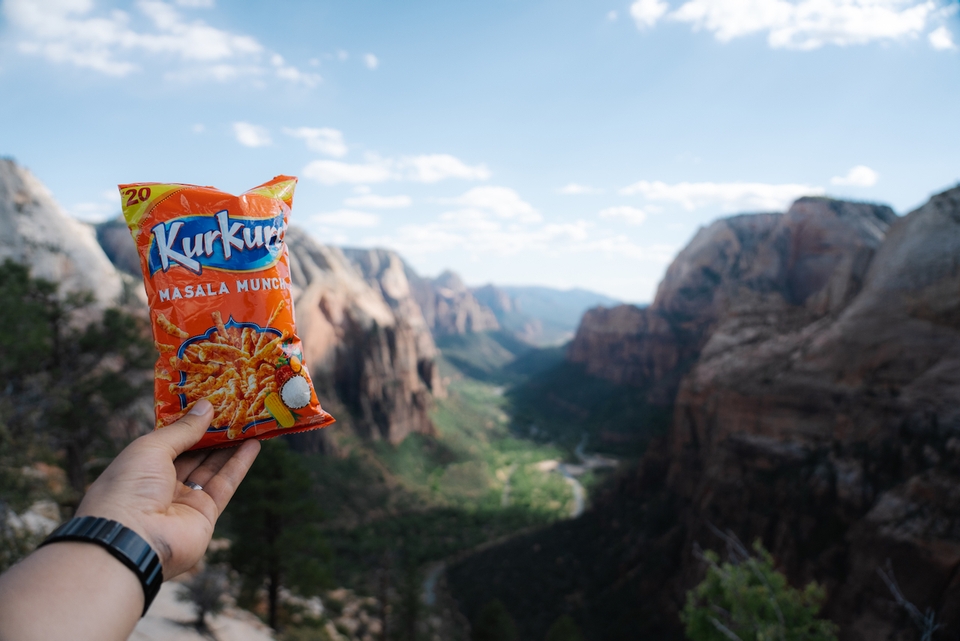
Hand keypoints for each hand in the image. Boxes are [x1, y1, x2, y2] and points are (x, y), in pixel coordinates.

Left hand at [75, 399, 260, 578]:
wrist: (132, 541)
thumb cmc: (129, 488)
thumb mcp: (151, 448)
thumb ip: (183, 429)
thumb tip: (206, 407)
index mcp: (140, 468)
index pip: (168, 442)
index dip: (188, 424)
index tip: (208, 404)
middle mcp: (161, 485)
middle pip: (193, 454)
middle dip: (212, 433)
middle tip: (233, 410)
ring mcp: (184, 501)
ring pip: (211, 468)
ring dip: (230, 445)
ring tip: (248, 422)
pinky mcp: (205, 515)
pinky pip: (224, 484)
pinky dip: (239, 464)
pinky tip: (253, 444)